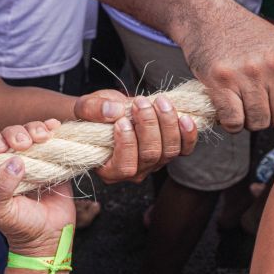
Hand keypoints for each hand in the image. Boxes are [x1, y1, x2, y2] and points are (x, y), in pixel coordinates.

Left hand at [0, 119, 72, 256]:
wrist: (50, 236)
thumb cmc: (19, 226)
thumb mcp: (0, 212)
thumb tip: (14, 161)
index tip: (0, 147)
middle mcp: (9, 161)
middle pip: (8, 134)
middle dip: (15, 133)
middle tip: (24, 143)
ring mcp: (32, 158)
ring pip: (28, 132)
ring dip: (34, 128)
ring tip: (43, 137)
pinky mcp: (53, 158)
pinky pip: (51, 137)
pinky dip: (52, 128)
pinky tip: (55, 126)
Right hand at [73, 90, 197, 182]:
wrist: (111, 111)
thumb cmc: (94, 115)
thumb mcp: (86, 108)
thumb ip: (92, 110)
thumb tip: (112, 111)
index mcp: (110, 169)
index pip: (125, 166)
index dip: (127, 144)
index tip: (122, 120)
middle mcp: (135, 171)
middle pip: (150, 155)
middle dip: (148, 126)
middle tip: (140, 103)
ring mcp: (155, 163)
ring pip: (169, 151)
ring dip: (167, 123)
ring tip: (159, 101)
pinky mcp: (170, 151)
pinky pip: (185, 149)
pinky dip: (188, 134)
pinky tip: (184, 117)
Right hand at [179, 0, 273, 131]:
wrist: (208, 14)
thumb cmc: (244, 35)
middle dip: (268, 118)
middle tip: (254, 107)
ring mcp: (248, 73)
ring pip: (258, 122)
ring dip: (248, 121)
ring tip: (240, 107)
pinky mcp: (221, 81)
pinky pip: (234, 121)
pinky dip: (230, 123)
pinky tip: (227, 111)